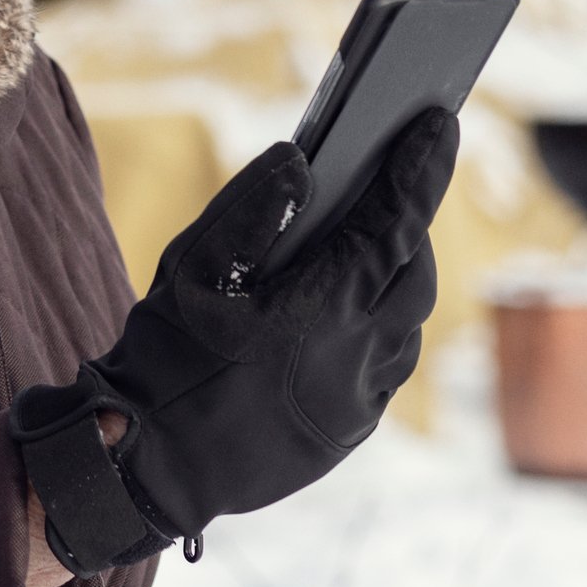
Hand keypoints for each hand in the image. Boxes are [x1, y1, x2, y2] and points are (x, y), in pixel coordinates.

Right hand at [10, 107, 456, 575]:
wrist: (146, 462)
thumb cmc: (161, 358)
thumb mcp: (188, 266)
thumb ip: (248, 208)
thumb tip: (301, 161)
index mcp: (318, 310)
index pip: (391, 225)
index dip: (420, 170)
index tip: (439, 124)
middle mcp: (354, 359)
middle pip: (412, 275)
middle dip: (409, 225)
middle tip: (389, 185)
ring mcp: (356, 402)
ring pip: (406, 327)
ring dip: (394, 280)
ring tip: (362, 246)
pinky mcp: (348, 432)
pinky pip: (386, 368)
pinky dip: (379, 327)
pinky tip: (343, 311)